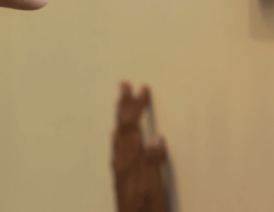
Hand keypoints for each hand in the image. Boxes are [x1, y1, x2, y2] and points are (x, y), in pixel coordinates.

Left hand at [111, 82, 168, 211]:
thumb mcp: (155, 188)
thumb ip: (154, 163)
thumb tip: (157, 137)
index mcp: (130, 162)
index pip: (132, 127)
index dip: (137, 107)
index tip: (143, 90)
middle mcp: (122, 164)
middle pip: (122, 129)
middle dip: (124, 106)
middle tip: (124, 86)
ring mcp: (120, 172)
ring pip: (118, 138)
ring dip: (120, 118)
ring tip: (119, 103)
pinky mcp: (122, 180)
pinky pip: (117, 151)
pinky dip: (118, 138)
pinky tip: (116, 136)